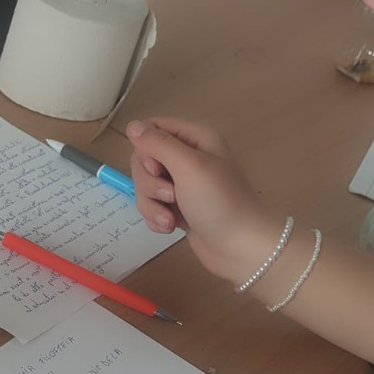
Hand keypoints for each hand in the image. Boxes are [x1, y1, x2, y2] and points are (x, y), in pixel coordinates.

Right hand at [126, 117, 282, 284]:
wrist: (241, 248)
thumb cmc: (219, 202)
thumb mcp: (189, 166)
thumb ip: (158, 143)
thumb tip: (132, 125)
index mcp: (196, 140)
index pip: (153, 128)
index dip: (146, 148)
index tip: (155, 167)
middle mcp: (188, 159)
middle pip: (145, 159)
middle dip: (148, 182)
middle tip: (169, 195)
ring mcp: (183, 185)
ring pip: (146, 186)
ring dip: (152, 204)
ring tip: (170, 219)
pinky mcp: (178, 208)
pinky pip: (152, 206)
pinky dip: (156, 217)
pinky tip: (171, 228)